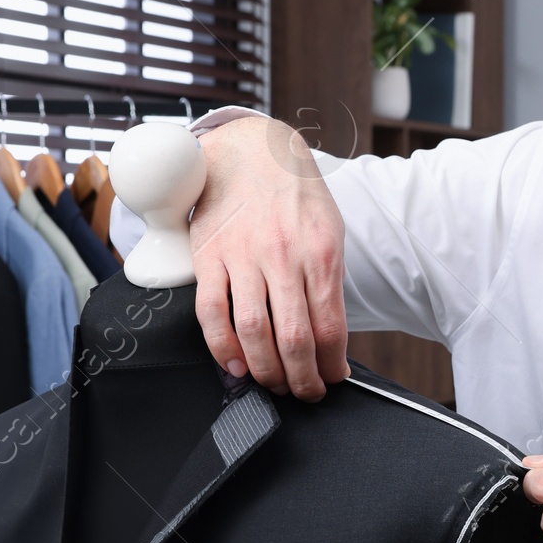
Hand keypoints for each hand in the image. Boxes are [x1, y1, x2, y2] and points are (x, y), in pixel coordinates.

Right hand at [190, 117, 348, 397]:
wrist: (251, 149)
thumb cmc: (295, 195)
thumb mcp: (329, 230)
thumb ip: (328, 281)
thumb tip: (329, 338)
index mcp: (322, 251)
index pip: (330, 327)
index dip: (332, 365)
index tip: (333, 379)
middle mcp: (283, 256)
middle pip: (293, 338)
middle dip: (301, 378)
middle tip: (305, 392)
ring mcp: (242, 256)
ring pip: (252, 332)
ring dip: (264, 371)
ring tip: (274, 384)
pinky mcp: (209, 256)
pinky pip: (211, 313)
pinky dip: (222, 348)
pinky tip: (235, 365)